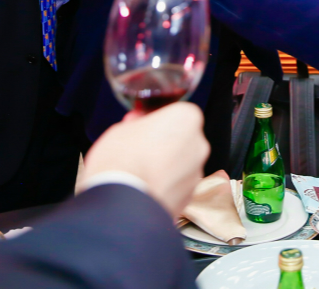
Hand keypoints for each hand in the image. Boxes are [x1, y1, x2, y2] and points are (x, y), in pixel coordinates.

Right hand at [80, 102, 209, 216]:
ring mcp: (195, 173)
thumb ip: (136, 123)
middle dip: (165, 144)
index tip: (144, 128)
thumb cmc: (121, 162)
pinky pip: (178, 186)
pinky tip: (145, 188)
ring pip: (182, 164)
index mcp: (185, 119)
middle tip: (140, 151)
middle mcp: (198, 145)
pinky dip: (165, 187)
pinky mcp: (189, 197)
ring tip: (140, 174)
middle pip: (183, 139)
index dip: (158, 121)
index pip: (177, 113)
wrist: (122, 205)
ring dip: (166, 167)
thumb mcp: (121, 129)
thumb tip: (137, 123)